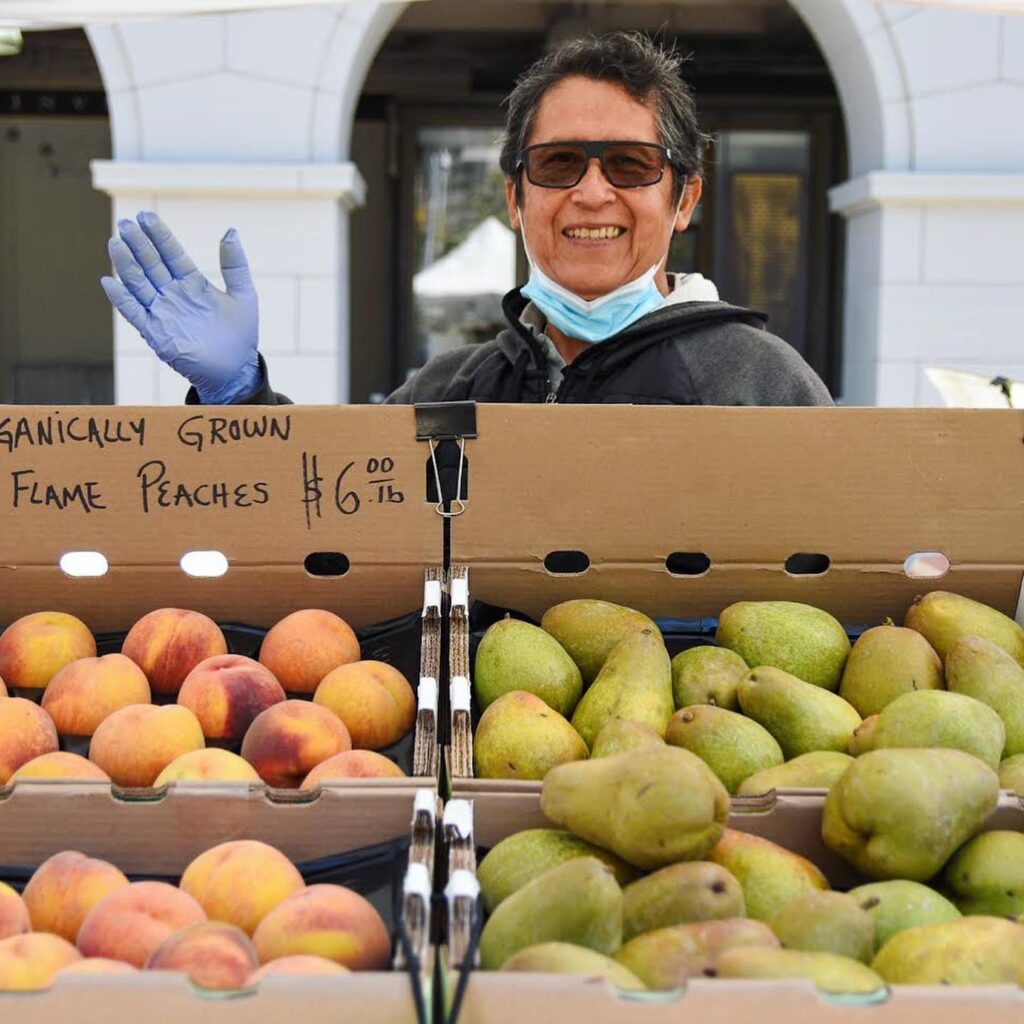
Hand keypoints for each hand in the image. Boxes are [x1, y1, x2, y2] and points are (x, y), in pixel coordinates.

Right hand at [101, 211, 260, 403]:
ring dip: (126, 264)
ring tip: (116, 243)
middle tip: (125, 224)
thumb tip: (229, 231)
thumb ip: (235, 265)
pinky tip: (109, 282)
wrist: (235, 370)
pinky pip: (134, 313)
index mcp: (193, 283)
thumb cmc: (240, 335)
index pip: (171, 253)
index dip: (159, 235)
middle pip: (151, 264)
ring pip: (139, 283)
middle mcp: (174, 294)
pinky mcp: (156, 333)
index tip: (145, 216)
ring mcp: (163, 312)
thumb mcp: (244, 295)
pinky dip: (122, 299)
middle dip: (138, 244)